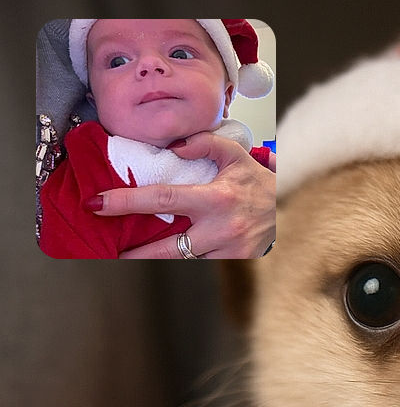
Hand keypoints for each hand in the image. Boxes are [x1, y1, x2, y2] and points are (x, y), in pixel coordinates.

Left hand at [88, 131, 275, 258]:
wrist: (292, 210)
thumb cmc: (261, 183)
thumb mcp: (236, 154)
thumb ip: (203, 143)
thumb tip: (174, 148)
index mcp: (216, 199)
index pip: (162, 200)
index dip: (127, 202)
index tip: (99, 205)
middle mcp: (221, 229)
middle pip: (168, 247)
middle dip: (137, 252)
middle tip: (111, 252)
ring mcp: (229, 250)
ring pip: (185, 259)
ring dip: (159, 257)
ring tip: (135, 253)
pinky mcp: (235, 262)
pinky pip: (202, 262)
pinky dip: (186, 258)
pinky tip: (171, 252)